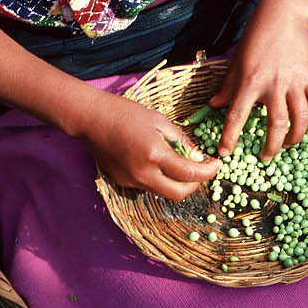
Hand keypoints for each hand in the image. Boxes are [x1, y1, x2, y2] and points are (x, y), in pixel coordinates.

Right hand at [79, 92, 218, 200]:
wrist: (91, 119)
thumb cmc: (125, 113)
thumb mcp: (159, 121)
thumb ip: (181, 141)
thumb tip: (198, 157)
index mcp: (155, 155)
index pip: (190, 173)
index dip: (209, 172)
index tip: (216, 165)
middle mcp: (143, 174)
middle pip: (179, 194)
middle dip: (195, 185)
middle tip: (199, 170)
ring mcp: (131, 181)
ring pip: (163, 192)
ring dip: (176, 182)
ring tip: (177, 162)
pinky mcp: (122, 182)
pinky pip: (148, 187)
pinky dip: (159, 178)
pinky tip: (154, 162)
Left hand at [211, 4, 307, 159]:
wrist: (282, 18)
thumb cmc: (255, 40)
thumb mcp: (236, 63)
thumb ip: (228, 87)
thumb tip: (214, 105)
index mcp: (251, 82)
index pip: (237, 116)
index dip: (230, 137)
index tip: (225, 153)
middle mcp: (274, 85)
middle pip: (277, 125)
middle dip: (271, 147)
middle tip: (266, 156)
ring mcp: (295, 82)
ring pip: (301, 119)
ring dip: (295, 137)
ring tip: (288, 142)